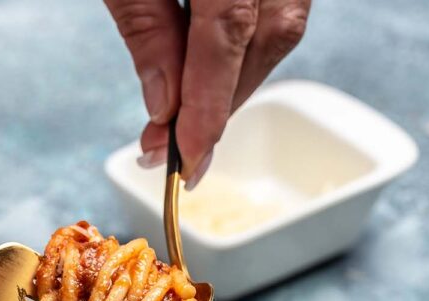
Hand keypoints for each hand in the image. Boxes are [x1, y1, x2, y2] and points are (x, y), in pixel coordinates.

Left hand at [105, 0, 309, 187]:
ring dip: (235, 82)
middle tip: (178, 153)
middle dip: (223, 104)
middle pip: (270, 35)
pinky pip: (278, 12)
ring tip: (189, 125)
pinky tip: (211, 80)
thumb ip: (147, 27)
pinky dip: (244, 52)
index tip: (188, 159)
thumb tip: (165, 107)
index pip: (228, 30)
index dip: (209, 103)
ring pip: (280, 29)